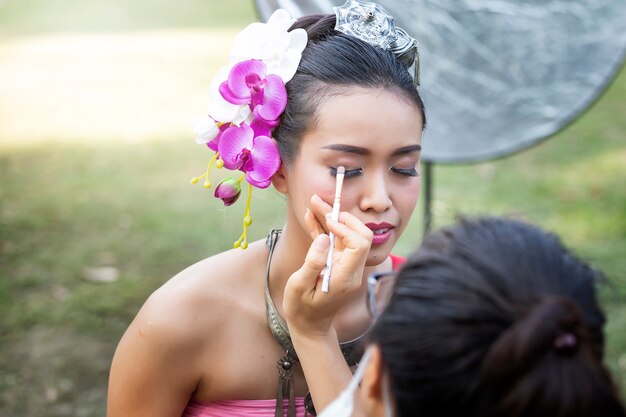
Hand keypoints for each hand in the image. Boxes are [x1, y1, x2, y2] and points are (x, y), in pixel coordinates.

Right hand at [283, 195, 372, 339]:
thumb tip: (324, 238)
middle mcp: (351, 269)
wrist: (309, 326)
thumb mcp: (300, 287)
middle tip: (318, 203)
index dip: (345, 228)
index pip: (359, 244)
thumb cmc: (302, 309)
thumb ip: (313, 262)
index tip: (328, 223)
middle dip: (340, 215)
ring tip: (313, 203)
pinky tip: (311, 216)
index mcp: (346, 276)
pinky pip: (335, 242)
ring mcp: (346, 266)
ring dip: (330, 218)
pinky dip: (324, 228)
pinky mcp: (338, 264)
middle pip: (358, 234)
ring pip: (345, 235)